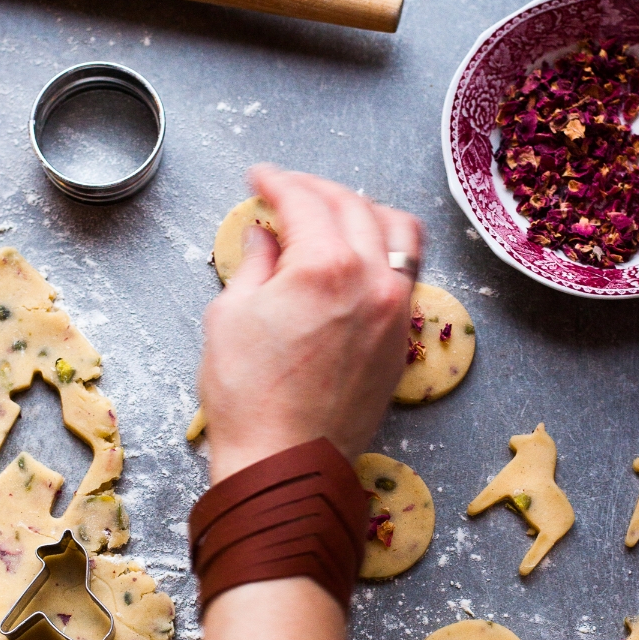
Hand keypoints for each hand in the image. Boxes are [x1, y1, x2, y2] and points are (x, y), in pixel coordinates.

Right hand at [198, 165, 420, 483]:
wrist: (288, 460)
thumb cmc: (249, 394)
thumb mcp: (232, 314)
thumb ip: (255, 263)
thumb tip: (266, 236)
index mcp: (328, 266)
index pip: (306, 201)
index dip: (277, 182)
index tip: (259, 179)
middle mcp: (374, 280)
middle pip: (355, 207)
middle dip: (317, 190)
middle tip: (287, 192)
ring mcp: (397, 310)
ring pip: (399, 234)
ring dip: (364, 213)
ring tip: (331, 216)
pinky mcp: (403, 338)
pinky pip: (406, 274)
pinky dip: (384, 252)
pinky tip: (357, 258)